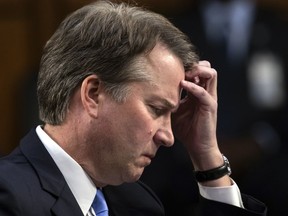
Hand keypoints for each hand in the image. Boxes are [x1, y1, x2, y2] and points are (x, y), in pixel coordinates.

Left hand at [172, 61, 224, 175]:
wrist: (198, 147)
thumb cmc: (186, 129)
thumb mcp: (174, 111)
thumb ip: (170, 100)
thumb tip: (153, 92)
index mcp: (198, 92)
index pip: (198, 71)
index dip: (187, 67)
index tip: (173, 68)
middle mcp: (206, 93)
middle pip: (207, 68)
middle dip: (195, 65)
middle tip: (181, 69)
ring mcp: (209, 98)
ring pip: (211, 74)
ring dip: (197, 71)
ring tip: (185, 74)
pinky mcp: (210, 106)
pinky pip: (204, 92)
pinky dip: (193, 87)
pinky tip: (182, 85)